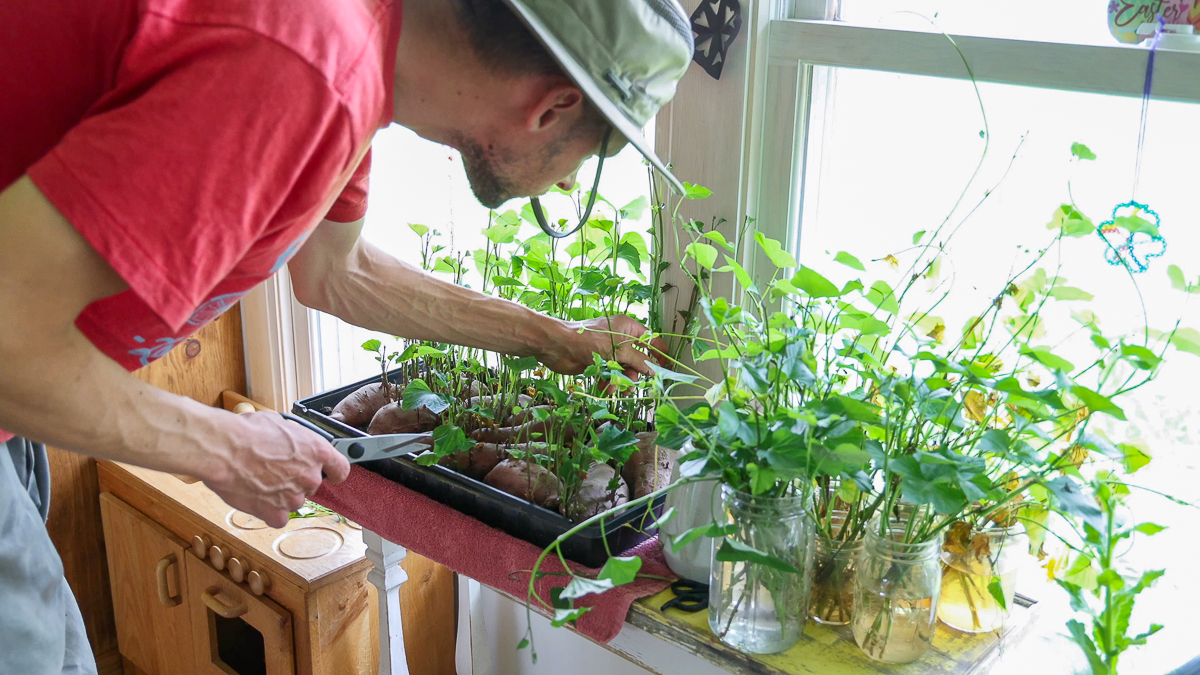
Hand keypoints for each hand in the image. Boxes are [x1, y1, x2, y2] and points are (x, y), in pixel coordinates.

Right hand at [199, 411, 350, 527]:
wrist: (223, 450)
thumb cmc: (247, 433)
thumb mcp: (280, 425)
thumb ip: (296, 440)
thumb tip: (294, 442)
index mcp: (317, 451)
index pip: (340, 469)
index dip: (333, 472)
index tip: (328, 473)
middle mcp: (310, 476)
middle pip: (311, 485)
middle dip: (296, 479)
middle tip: (275, 470)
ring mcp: (294, 497)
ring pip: (294, 501)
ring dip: (281, 495)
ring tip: (259, 480)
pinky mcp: (275, 513)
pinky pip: (279, 517)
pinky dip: (269, 511)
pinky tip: (256, 497)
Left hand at [541, 315, 667, 378]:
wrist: (558, 347)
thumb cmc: (589, 341)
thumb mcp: (618, 350)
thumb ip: (638, 361)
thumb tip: (654, 370)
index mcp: (627, 327)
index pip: (650, 338)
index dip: (659, 352)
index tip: (665, 367)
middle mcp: (620, 337)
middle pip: (637, 358)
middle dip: (635, 372)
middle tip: (633, 383)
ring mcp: (609, 350)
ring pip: (624, 369)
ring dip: (621, 381)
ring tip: (616, 389)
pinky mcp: (598, 362)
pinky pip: (611, 374)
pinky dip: (610, 382)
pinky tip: (605, 388)